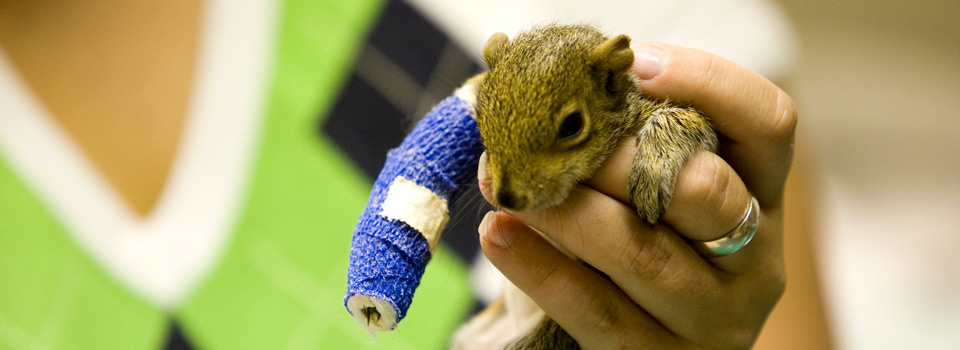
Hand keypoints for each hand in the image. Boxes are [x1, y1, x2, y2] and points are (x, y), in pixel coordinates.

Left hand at [476, 43, 796, 348]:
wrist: (643, 343)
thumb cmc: (646, 244)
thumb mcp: (661, 195)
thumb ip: (639, 148)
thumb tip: (565, 95)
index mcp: (763, 196)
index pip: (771, 122)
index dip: (709, 81)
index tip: (637, 64)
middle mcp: (755, 260)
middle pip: (704, 189)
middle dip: (619, 156)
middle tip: (555, 141)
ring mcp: (712, 319)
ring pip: (641, 251)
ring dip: (564, 209)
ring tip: (506, 182)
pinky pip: (593, 309)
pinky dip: (538, 266)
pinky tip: (498, 233)